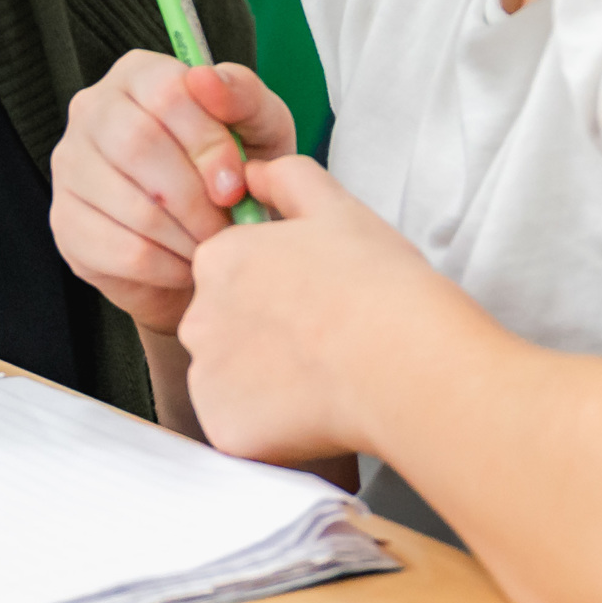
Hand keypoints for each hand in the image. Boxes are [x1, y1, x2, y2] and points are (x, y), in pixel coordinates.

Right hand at [48, 53, 295, 336]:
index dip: (207, 144)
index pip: (165, 94)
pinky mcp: (65, 223)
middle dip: (195, 196)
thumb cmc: (232, 170)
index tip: (236, 185)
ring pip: (130, 204)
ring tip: (211, 246)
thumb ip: (242, 95)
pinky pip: (120, 251)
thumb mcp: (257, 126)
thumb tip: (206, 79)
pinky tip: (185, 265)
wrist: (210, 238)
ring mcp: (70, 166)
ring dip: (185, 236)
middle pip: (138, 145)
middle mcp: (92, 109)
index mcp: (138, 74)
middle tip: (226, 225)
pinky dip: (166, 267)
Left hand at [179, 154, 463, 464]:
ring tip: (322, 379)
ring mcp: (207, 378)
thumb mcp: (335, 206)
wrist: (404, 360)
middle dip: (263, 340)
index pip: (232, 278)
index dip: (279, 292)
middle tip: (322, 343)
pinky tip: (313, 413)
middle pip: (223, 331)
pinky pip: (242, 431)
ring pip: (230, 384)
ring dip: (264, 385)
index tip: (316, 302)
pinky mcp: (225, 431)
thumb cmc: (378, 284)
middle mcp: (197, 317)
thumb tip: (254, 171)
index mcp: (219, 260)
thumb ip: (285, 178)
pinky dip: (271, 429)